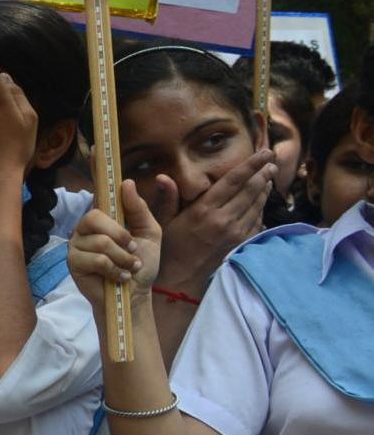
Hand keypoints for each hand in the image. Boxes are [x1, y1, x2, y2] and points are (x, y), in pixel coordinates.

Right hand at [68, 179, 161, 308]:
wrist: (135, 294)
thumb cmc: (141, 264)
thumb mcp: (150, 233)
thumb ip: (140, 209)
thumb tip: (126, 183)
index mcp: (106, 216)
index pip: (99, 189)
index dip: (95, 168)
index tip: (95, 148)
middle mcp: (87, 226)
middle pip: (95, 216)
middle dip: (120, 235)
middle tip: (132, 250)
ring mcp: (78, 244)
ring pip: (99, 242)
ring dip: (121, 257)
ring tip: (127, 267)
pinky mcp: (73, 262)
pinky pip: (95, 259)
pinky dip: (113, 269)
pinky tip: (117, 276)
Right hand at [148, 150, 273, 291]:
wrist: (180, 282)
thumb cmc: (169, 249)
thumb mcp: (163, 222)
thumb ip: (167, 198)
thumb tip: (162, 177)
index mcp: (204, 210)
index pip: (234, 180)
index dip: (252, 164)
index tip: (265, 153)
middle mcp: (224, 220)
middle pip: (251, 190)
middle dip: (264, 173)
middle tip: (272, 162)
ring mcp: (236, 233)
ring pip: (257, 204)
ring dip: (264, 188)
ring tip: (269, 177)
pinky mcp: (241, 243)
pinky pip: (257, 221)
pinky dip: (261, 208)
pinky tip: (261, 201)